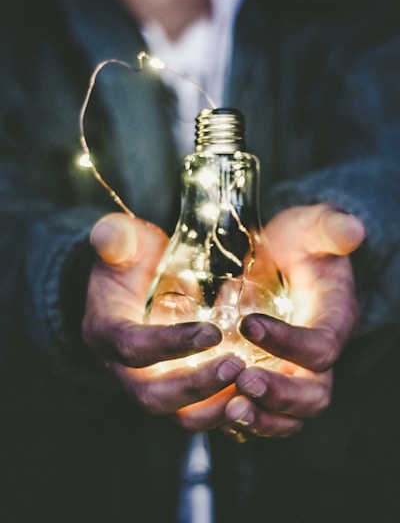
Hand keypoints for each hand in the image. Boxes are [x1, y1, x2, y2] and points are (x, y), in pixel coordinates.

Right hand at [82, 212, 244, 427]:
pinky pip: (199, 414)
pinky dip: (226, 411)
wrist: (134, 287)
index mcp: (107, 333)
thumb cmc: (132, 262)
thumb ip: (117, 239)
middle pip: (154, 396)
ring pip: (179, 415)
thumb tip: (107, 233)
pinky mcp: (175, 393)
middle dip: (196, 386)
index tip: (212, 332)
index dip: (170, 344)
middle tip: (237, 366)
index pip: (133, 348)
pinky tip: (256, 395)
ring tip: (253, 386)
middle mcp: (124, 369)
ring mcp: (150, 385)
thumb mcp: (123, 244)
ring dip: (215, 407)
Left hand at [224, 204, 365, 438]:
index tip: (248, 324)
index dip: (289, 342)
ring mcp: (294, 372)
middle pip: (314, 395)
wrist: (280, 258)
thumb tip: (353, 229)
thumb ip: (329, 227)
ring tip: (229, 410)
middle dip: (280, 395)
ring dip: (262, 419)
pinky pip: (263, 414)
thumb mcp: (311, 227)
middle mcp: (318, 356)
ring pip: (290, 416)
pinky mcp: (271, 379)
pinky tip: (214, 410)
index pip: (321, 346)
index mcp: (334, 321)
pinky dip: (243, 420)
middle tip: (243, 382)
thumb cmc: (297, 242)